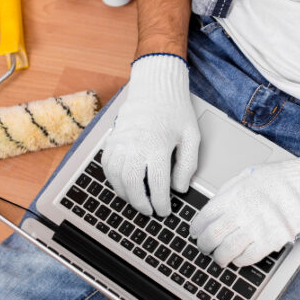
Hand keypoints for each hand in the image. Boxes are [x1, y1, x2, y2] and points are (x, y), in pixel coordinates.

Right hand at [103, 54, 199, 215]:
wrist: (155, 88)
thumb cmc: (176, 111)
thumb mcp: (192, 137)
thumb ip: (188, 165)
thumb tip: (180, 188)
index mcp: (157, 146)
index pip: (157, 185)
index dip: (161, 203)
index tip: (165, 211)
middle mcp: (135, 145)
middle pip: (133, 185)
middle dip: (141, 203)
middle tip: (150, 211)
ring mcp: (120, 142)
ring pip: (116, 178)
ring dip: (126, 194)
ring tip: (138, 201)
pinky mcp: (112, 140)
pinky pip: (107, 166)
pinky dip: (113, 180)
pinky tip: (124, 186)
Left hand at [190, 146, 299, 265]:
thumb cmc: (283, 178)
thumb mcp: (248, 175)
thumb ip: (229, 191)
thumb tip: (214, 207)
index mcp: (232, 195)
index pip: (203, 218)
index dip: (196, 229)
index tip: (196, 233)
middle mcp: (241, 212)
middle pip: (211, 238)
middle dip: (204, 246)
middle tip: (205, 248)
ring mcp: (255, 228)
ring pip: (226, 252)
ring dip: (219, 258)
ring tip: (220, 258)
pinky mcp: (271, 241)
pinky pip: (247, 258)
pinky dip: (239, 261)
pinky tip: (239, 258)